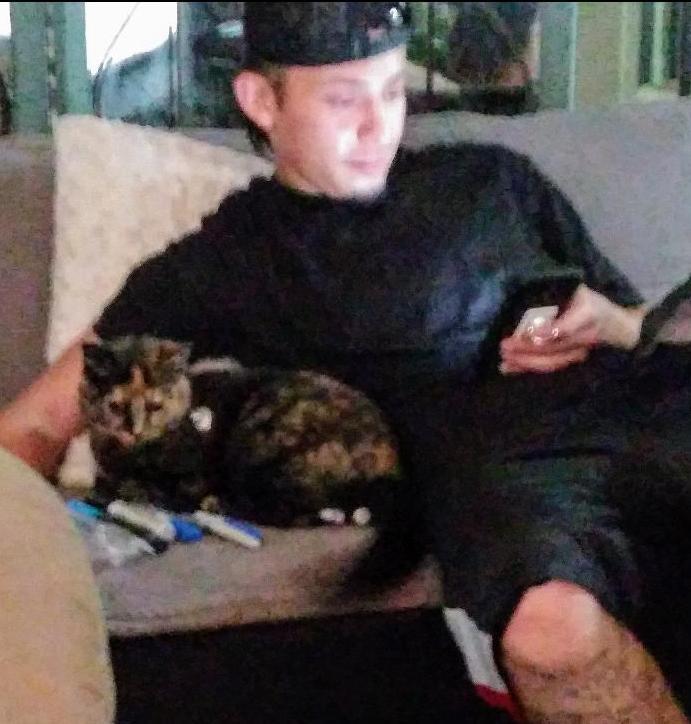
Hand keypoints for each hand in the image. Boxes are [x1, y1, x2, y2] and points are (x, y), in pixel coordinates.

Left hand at [500, 284, 645, 374]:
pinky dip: (526, 368)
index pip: (568, 326)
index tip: (531, 331)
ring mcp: (578, 351)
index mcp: (587, 313)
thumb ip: (558, 290)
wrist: (615, 325)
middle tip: (504, 345)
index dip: (550, 331)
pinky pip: (548, 367)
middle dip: (527, 348)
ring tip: (503, 358)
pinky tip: (507, 368)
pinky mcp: (571, 360)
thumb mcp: (578, 290)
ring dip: (524, 361)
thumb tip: (527, 283)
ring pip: (551, 362)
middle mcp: (584, 336)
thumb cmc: (589, 301)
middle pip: (554, 347)